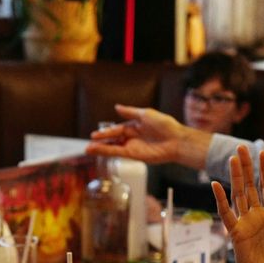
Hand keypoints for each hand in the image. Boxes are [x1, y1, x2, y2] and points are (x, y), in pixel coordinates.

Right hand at [87, 104, 206, 167]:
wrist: (175, 140)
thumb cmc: (164, 125)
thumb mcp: (145, 114)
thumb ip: (130, 112)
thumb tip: (116, 107)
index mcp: (135, 126)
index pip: (117, 129)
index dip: (106, 132)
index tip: (95, 134)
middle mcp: (133, 137)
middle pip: (113, 140)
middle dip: (101, 141)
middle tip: (90, 142)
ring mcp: (133, 147)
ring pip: (113, 148)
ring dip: (101, 148)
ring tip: (88, 149)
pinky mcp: (134, 155)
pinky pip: (117, 153)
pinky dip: (107, 152)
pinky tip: (97, 151)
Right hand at [212, 147, 263, 262]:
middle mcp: (257, 217)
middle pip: (250, 186)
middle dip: (248, 166)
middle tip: (243, 146)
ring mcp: (245, 224)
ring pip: (239, 194)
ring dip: (236, 176)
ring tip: (235, 157)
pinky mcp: (236, 233)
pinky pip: (226, 213)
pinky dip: (220, 199)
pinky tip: (215, 184)